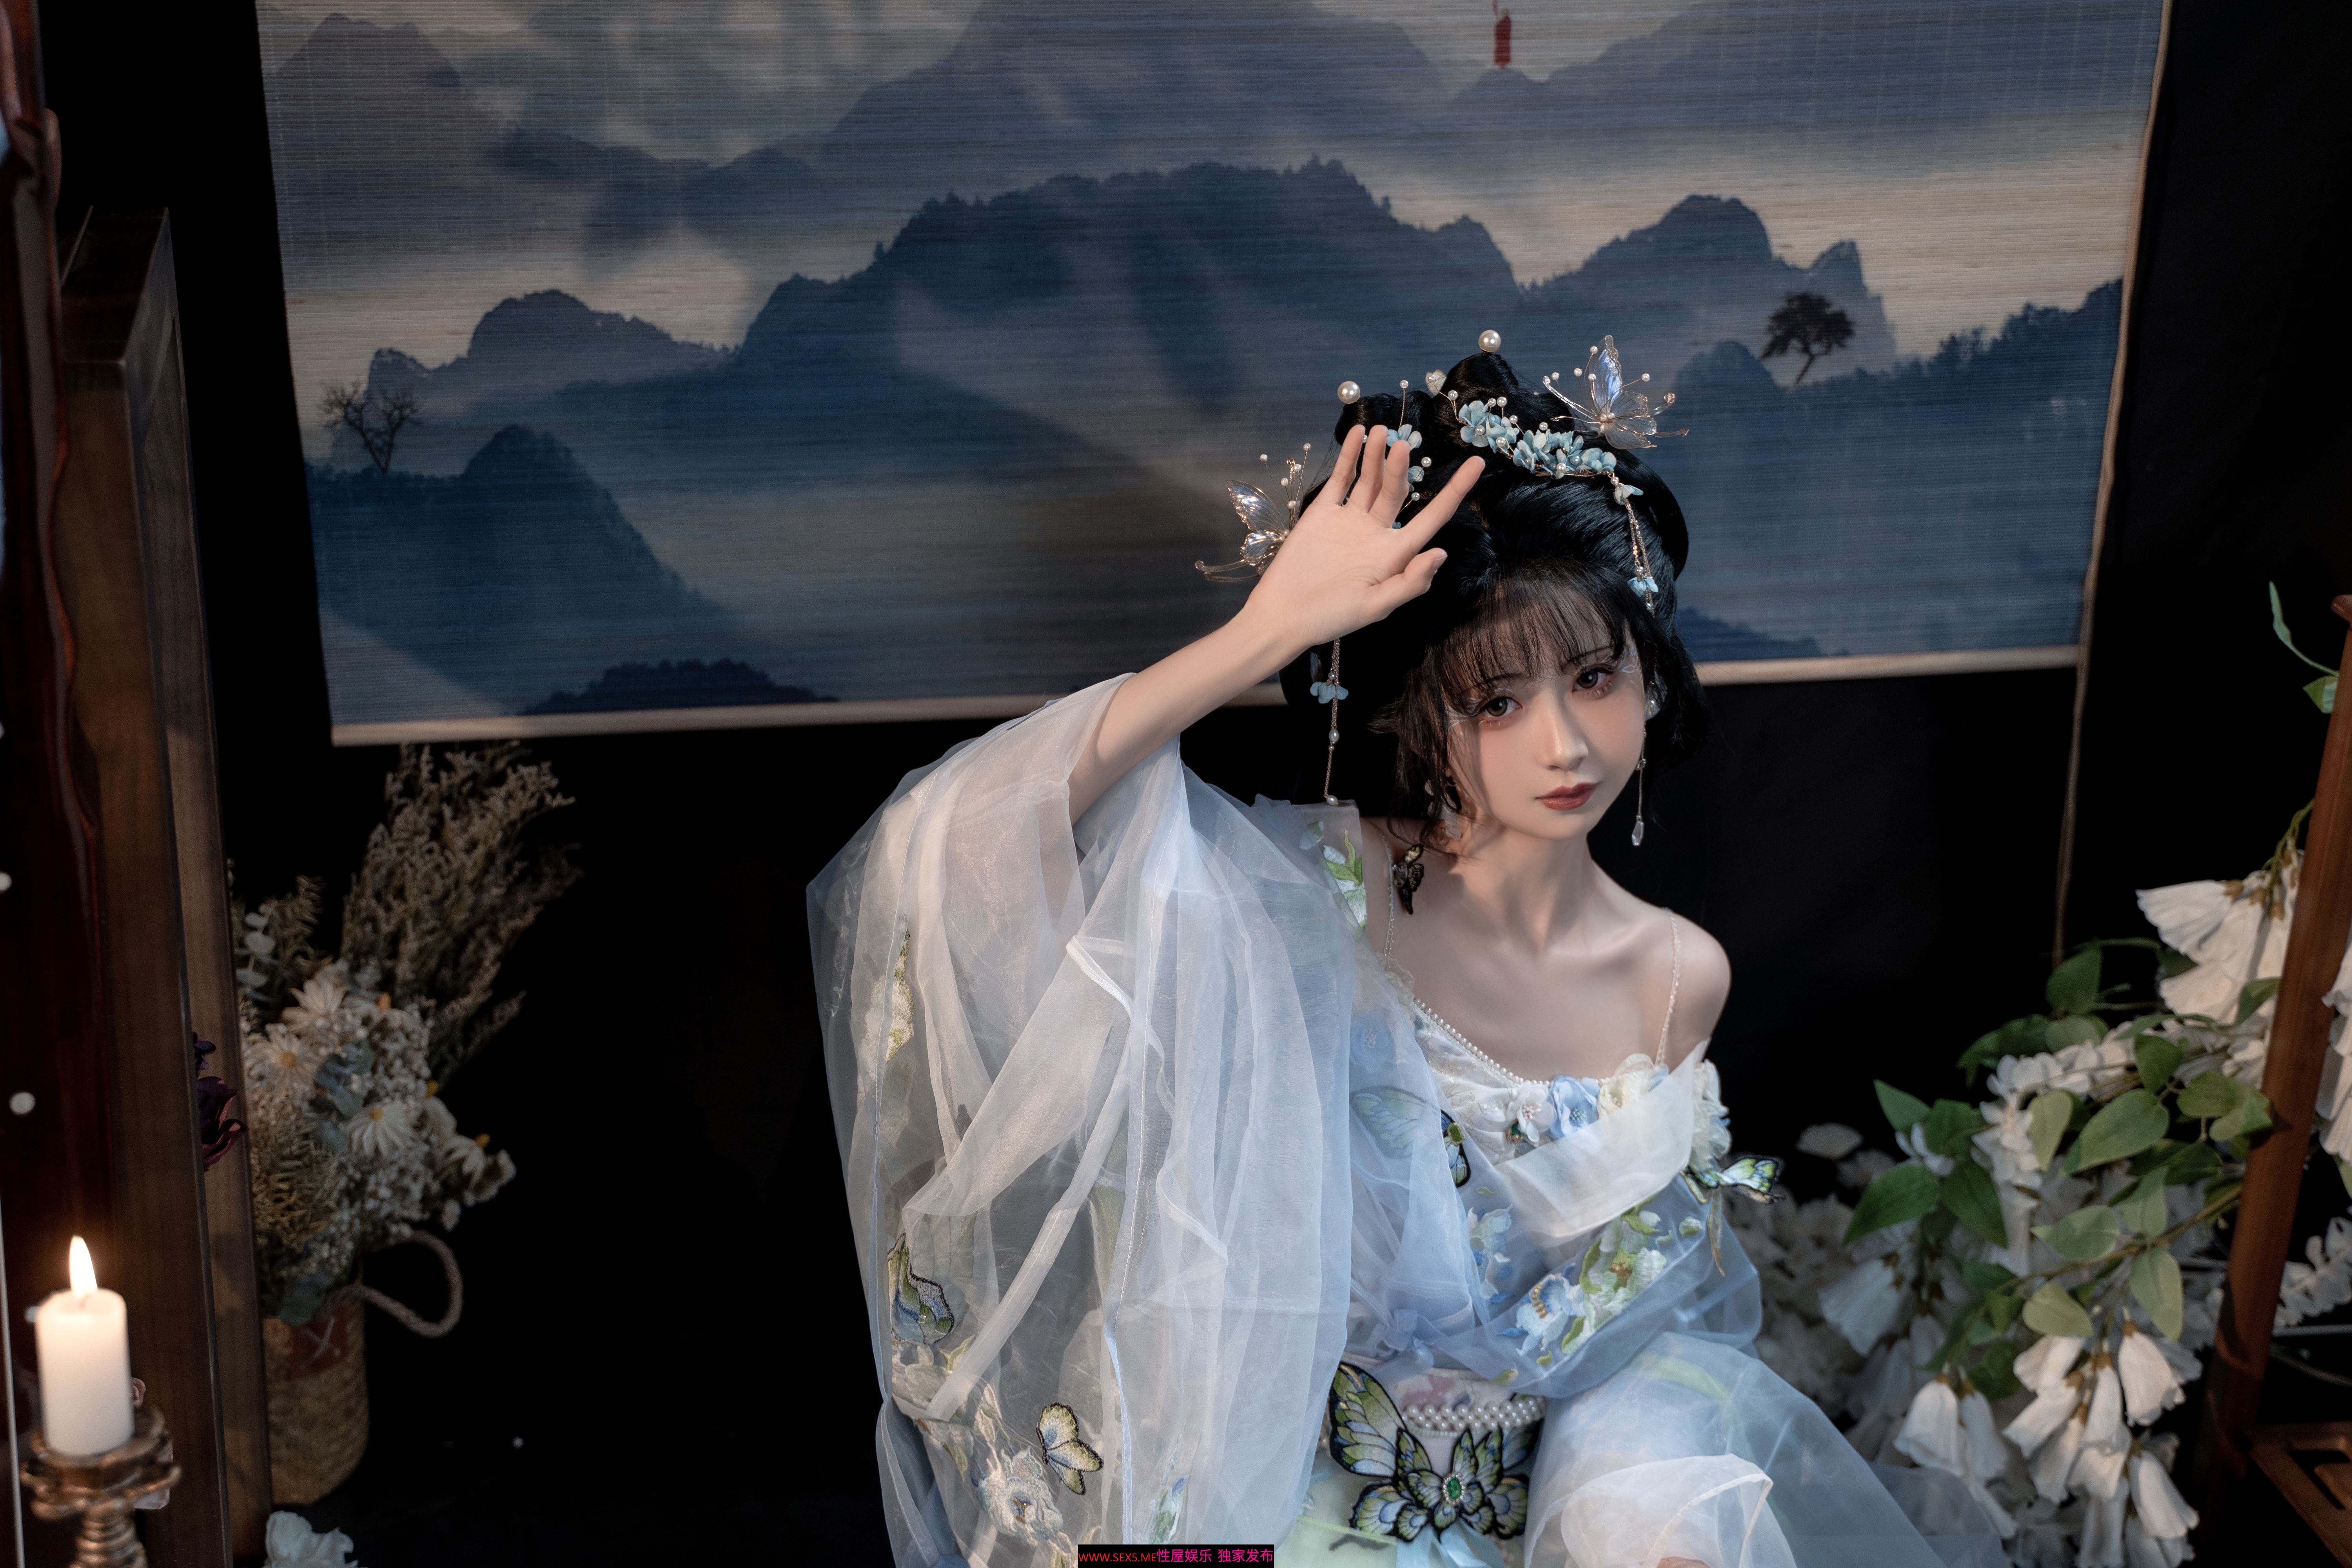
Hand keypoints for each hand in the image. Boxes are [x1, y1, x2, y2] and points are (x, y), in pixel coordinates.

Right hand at [1235, 425, 1481, 657]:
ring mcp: (1348, 521)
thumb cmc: (1331, 617)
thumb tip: (1440, 553)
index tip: (1477, 463)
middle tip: (1402, 444)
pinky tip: (1358, 435)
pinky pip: (1340, 480)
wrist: (1283, 614)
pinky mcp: (1322, 514)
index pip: (1432, 517)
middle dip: (1399, 467)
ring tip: (1382, 430)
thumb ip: (1409, 583)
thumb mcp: (1375, 607)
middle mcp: (1375, 533)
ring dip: (1377, 456)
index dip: (1455, 491)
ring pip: (1369, 481)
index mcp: (1394, 554)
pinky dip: (1349, 458)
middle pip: (1395, 492)